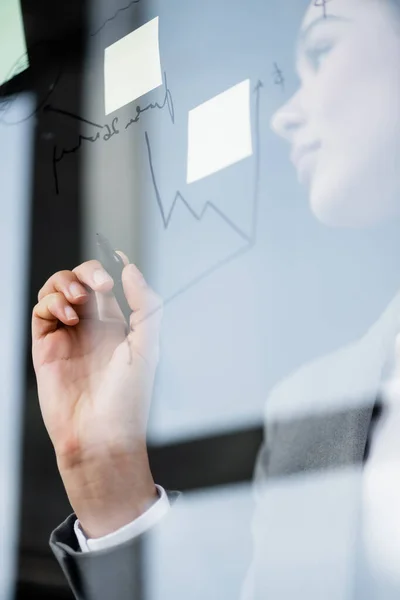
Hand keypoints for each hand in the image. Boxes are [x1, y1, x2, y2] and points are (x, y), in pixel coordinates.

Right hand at [31, 253, 161, 536]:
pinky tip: (68, 317)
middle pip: (79, 280)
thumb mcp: (148, 347)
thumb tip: (131, 269)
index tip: (116, 256)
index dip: (108, 268)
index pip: (107, 285)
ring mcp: (67, 335)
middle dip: (86, 272)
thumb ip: (145, 305)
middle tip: (99, 285)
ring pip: (56, 291)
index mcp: (117, 325)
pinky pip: (41, 312)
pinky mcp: (46, 347)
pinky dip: (52, 304)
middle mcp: (90, 327)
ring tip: (78, 299)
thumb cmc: (128, 399)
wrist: (101, 436)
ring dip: (65, 284)